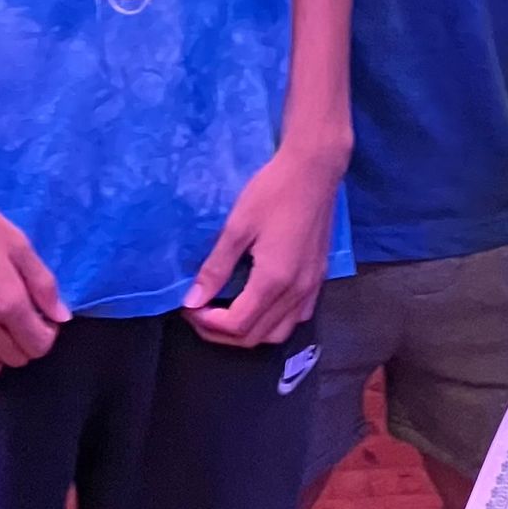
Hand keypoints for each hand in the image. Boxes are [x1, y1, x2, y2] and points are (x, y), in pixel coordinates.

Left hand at [182, 140, 341, 347]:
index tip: (189, 307)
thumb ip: (215, 268)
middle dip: (221, 333)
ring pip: (277, 334)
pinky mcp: (318, 279)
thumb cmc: (272, 193)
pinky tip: (257, 304)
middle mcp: (296, 293)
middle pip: (255, 336)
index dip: (207, 323)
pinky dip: (272, 323)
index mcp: (274, 281)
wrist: (314, 171)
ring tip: (225, 313)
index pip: (237, 325)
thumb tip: (192, 301)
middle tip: (199, 313)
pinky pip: (296, 318)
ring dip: (247, 332)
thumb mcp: (237, 228)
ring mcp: (311, 288)